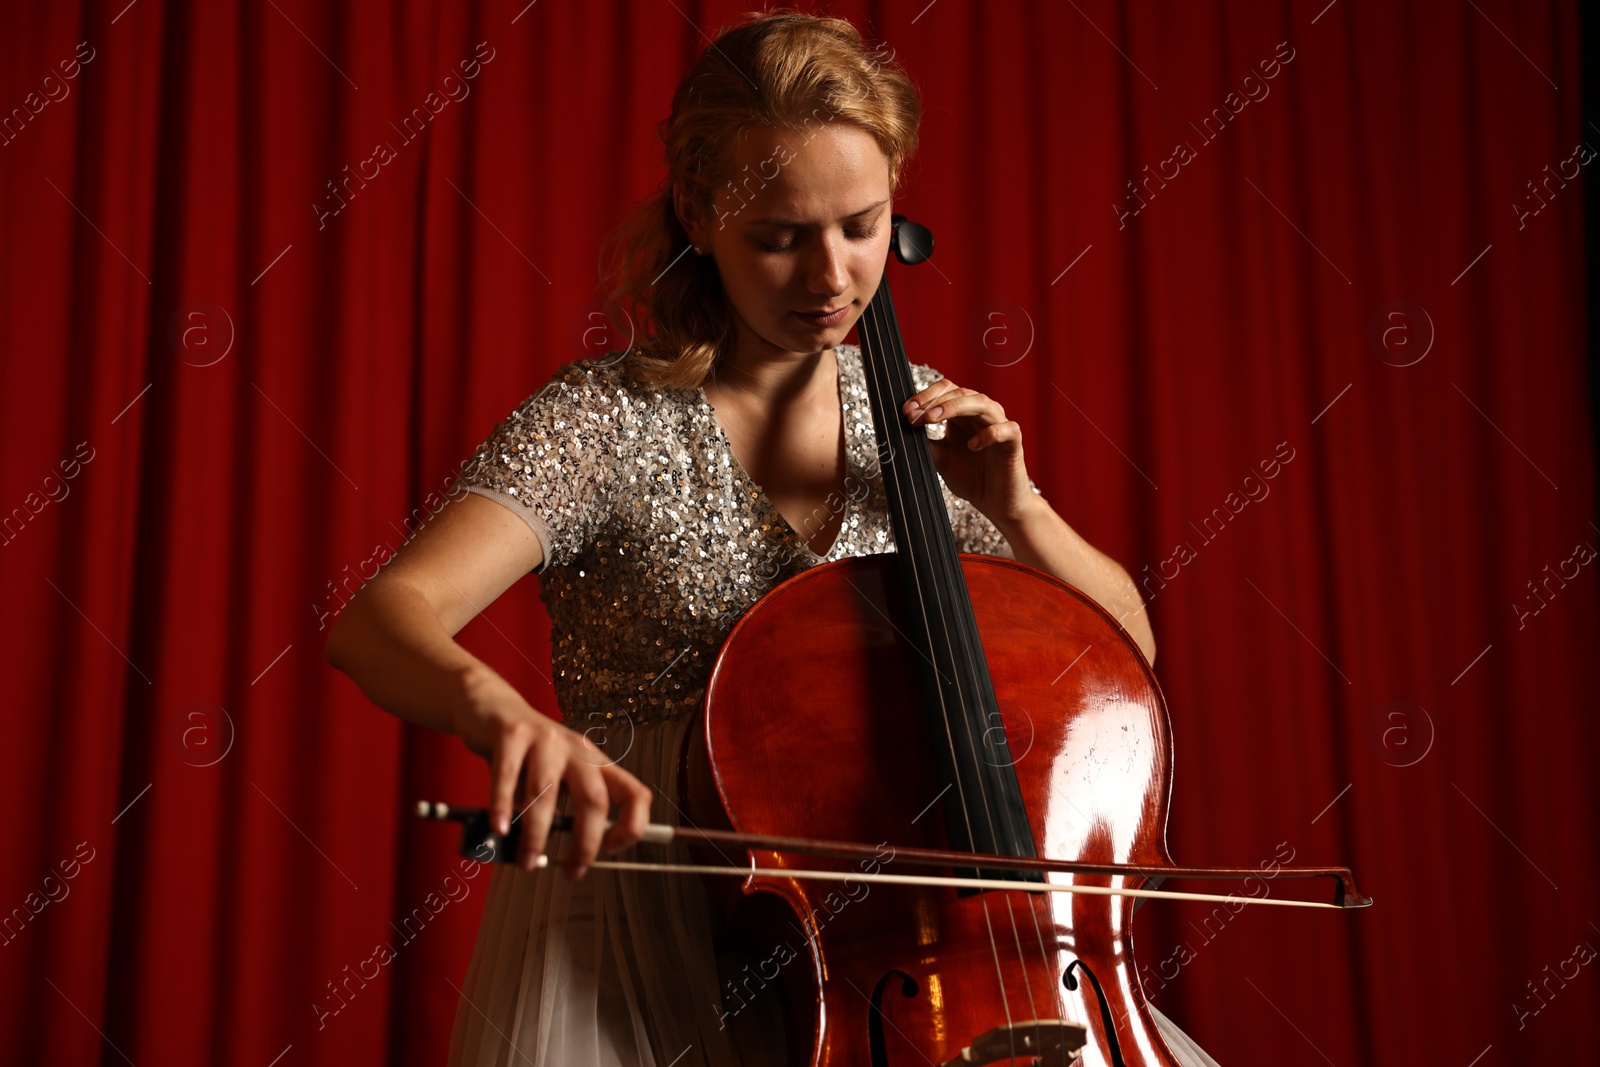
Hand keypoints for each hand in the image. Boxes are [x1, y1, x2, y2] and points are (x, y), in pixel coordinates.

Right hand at [451, 665, 651, 878]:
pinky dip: (502, 805)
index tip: (612, 850)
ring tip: (527, 860)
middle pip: (594, 799)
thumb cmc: (525, 752)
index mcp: (594, 762)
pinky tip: (499, 828)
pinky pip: (507, 774)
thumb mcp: (556, 775)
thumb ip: (562, 809)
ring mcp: (545, 738)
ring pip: (546, 792)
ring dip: (537, 834)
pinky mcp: (511, 733)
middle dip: (585, 842)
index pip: (634, 792)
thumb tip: (564, 856)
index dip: (634, 824)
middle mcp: (576, 748)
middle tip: (572, 871)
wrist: (491, 708)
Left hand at [903, 378, 1036, 527]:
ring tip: (932, 419)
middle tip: (914, 417)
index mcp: (964, 414)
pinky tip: (972, 445)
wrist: (995, 503)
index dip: (925, 396)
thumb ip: (926, 444)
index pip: (946, 391)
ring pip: (981, 403)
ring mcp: (999, 425)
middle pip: (960, 392)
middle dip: (933, 402)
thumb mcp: (940, 459)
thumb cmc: (972, 478)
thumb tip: (902, 431)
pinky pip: (1006, 429)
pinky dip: (989, 433)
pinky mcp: (1014, 443)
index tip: (906, 411)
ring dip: (954, 407)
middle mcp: (982, 414)